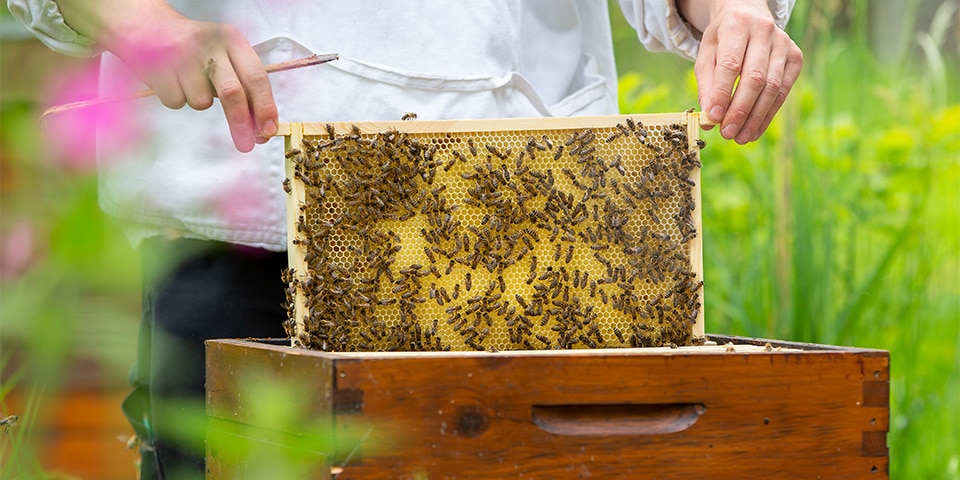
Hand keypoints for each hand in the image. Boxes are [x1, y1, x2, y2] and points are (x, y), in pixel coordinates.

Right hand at [110, 15, 277, 151]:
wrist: (148, 26)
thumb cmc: (195, 50)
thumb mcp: (224, 57)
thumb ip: (244, 88)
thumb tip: (260, 128)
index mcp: (232, 40)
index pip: (256, 77)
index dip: (264, 107)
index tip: (268, 131)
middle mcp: (210, 44)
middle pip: (232, 92)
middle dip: (241, 123)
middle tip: (246, 144)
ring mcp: (182, 54)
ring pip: (201, 102)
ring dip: (199, 102)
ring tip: (190, 82)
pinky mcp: (157, 65)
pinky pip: (176, 101)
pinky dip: (177, 99)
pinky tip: (172, 80)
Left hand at [688, 1, 802, 143]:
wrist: (748, 16)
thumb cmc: (722, 40)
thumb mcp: (706, 55)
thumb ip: (706, 86)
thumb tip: (709, 119)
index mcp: (737, 25)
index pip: (730, 65)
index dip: (722, 94)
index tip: (713, 118)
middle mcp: (764, 31)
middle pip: (755, 78)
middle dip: (740, 110)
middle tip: (727, 134)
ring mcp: (784, 43)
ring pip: (772, 87)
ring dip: (755, 117)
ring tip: (740, 138)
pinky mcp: (795, 57)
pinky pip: (783, 91)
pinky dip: (768, 114)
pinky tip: (754, 131)